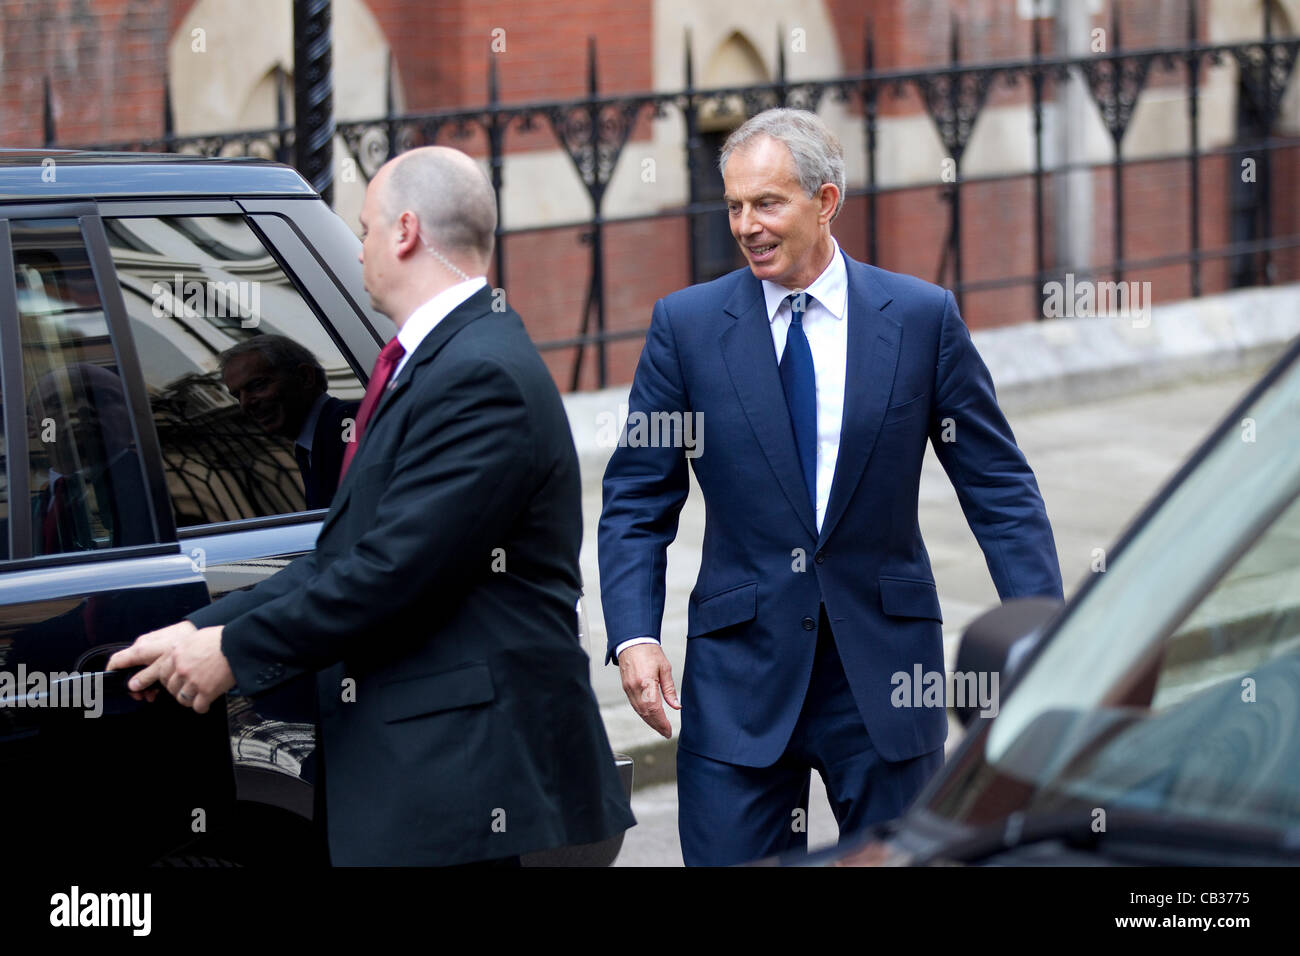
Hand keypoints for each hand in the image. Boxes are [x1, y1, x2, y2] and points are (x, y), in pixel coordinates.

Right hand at [107, 619, 197, 702]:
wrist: (201, 628)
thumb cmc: (182, 645)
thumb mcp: (163, 665)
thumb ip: (146, 676)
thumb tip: (132, 686)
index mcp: (139, 649)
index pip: (116, 661)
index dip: (113, 674)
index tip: (116, 686)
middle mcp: (143, 645)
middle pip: (129, 667)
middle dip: (134, 683)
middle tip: (142, 696)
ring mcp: (152, 644)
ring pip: (141, 665)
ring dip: (145, 680)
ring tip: (154, 693)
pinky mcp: (162, 644)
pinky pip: (152, 660)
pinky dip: (153, 672)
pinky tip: (162, 682)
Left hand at [108, 622, 235, 712]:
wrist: (239, 645)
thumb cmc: (221, 639)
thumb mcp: (195, 638)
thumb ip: (182, 649)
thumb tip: (177, 656)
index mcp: (176, 653)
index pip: (161, 672)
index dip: (165, 680)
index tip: (167, 683)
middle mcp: (181, 667)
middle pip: (170, 687)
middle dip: (177, 690)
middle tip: (187, 689)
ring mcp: (192, 681)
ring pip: (181, 698)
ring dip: (188, 699)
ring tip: (197, 697)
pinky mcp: (206, 691)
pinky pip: (197, 706)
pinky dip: (201, 707)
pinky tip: (205, 704)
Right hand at [618, 643, 679, 737]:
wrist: (632, 641)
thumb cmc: (649, 651)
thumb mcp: (665, 668)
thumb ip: (670, 689)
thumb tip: (676, 706)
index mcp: (646, 682)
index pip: (654, 709)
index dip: (662, 722)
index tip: (668, 730)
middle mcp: (635, 688)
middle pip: (645, 713)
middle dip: (656, 725)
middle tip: (665, 733)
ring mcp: (628, 688)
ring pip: (639, 711)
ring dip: (649, 721)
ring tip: (659, 728)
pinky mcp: (626, 687)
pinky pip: (634, 705)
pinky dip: (642, 713)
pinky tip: (649, 717)